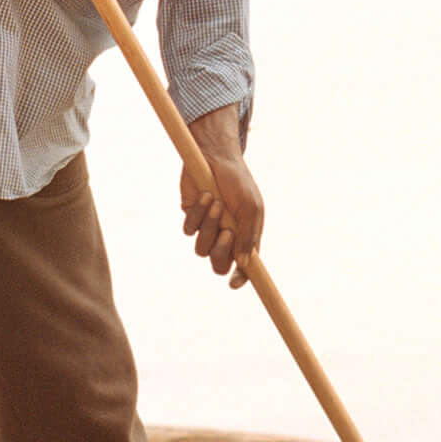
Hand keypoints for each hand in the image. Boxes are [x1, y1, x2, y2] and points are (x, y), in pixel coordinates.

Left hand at [180, 110, 261, 280]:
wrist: (215, 158)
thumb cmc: (238, 182)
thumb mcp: (250, 208)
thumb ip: (248, 236)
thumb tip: (243, 264)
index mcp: (246, 237)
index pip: (244, 266)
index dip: (241, 278)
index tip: (235, 283)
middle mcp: (226, 237)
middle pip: (219, 264)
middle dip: (221, 252)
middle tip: (227, 232)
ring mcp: (208, 229)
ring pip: (201, 250)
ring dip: (208, 228)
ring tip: (215, 204)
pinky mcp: (191, 218)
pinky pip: (189, 230)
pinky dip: (197, 214)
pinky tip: (205, 195)